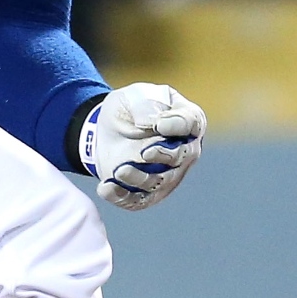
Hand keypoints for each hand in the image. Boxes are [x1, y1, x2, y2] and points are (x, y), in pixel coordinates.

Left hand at [80, 84, 206, 210]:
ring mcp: (168, 175)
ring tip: (119, 171)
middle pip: (182, 157)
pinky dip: (122, 197)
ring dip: (139, 178)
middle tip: (144, 153)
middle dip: (164, 156)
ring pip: (159, 182)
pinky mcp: (147, 193)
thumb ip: (145, 104)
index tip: (160, 124)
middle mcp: (184, 151)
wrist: (107, 131)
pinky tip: (104, 188)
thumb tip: (154, 122)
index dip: (179, 125)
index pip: (192, 122)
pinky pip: (138, 201)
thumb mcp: (133, 96)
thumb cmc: (129, 109)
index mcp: (187, 120)